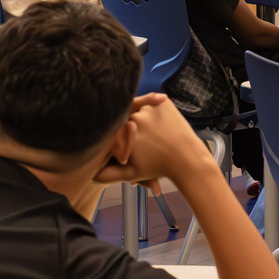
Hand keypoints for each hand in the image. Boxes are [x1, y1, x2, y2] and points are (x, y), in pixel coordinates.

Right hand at [94, 93, 213, 188]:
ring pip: (139, 109)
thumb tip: (90, 176)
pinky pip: (153, 102)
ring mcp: (151, 108)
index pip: (113, 128)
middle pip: (126, 117)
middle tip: (143, 141)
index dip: (118, 139)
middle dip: (130, 128)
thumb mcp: (131, 174)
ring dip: (142, 118)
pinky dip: (153, 110)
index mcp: (126, 131)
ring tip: (152, 134)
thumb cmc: (158, 167)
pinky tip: (158, 125)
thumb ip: (109, 175)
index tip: (125, 147)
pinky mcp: (164, 102)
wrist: (187, 159)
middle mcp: (137, 117)